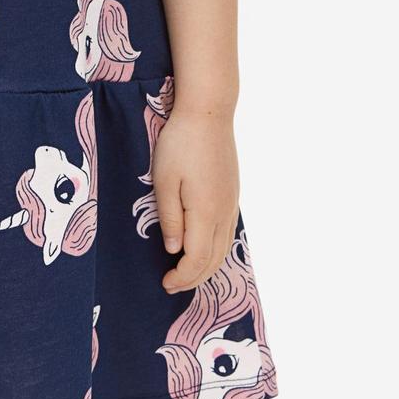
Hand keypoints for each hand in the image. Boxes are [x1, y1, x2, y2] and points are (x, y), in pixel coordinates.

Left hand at [152, 106, 239, 294]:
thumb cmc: (180, 144)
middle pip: (214, 259)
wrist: (209, 112)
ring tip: (187, 274)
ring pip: (224, 248)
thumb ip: (170, 218)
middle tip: (172, 286)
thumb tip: (174, 250)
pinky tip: (205, 249)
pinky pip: (228, 233)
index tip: (165, 283)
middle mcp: (224, 213)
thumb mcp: (164, 180)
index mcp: (205, 212)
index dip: (182, 277)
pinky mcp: (233, 194)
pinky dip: (216, 250)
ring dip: (207, 267)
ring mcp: (232, 203)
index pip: (196, 259)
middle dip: (194, 278)